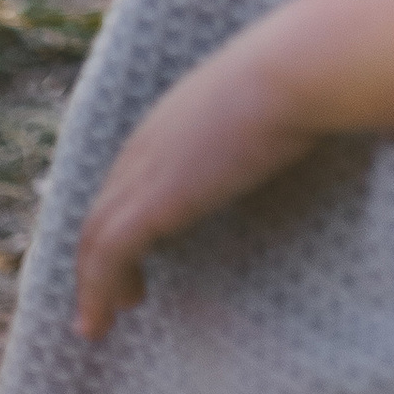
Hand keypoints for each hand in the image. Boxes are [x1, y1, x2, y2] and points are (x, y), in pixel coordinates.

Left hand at [74, 29, 321, 337]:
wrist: (296, 71)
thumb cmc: (300, 76)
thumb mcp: (265, 96)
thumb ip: (256, 117)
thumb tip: (285, 130)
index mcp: (172, 116)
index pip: (129, 174)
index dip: (126, 213)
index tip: (139, 248)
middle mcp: (148, 142)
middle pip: (103, 208)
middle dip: (100, 255)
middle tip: (116, 293)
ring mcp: (145, 173)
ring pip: (96, 238)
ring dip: (93, 284)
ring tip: (100, 321)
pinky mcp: (151, 205)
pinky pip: (108, 259)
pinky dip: (96, 293)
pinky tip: (102, 322)